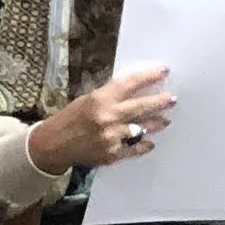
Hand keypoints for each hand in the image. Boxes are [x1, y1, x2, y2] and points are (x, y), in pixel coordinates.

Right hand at [28, 66, 173, 175]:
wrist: (53, 144)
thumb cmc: (70, 118)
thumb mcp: (88, 99)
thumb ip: (111, 96)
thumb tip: (136, 90)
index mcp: (101, 98)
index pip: (131, 83)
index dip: (150, 76)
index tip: (164, 71)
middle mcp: (108, 117)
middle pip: (142, 106)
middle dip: (160, 101)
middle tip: (172, 99)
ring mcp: (111, 137)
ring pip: (143, 128)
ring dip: (156, 123)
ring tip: (165, 120)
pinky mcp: (112, 154)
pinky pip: (135, 148)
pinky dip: (144, 145)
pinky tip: (149, 142)